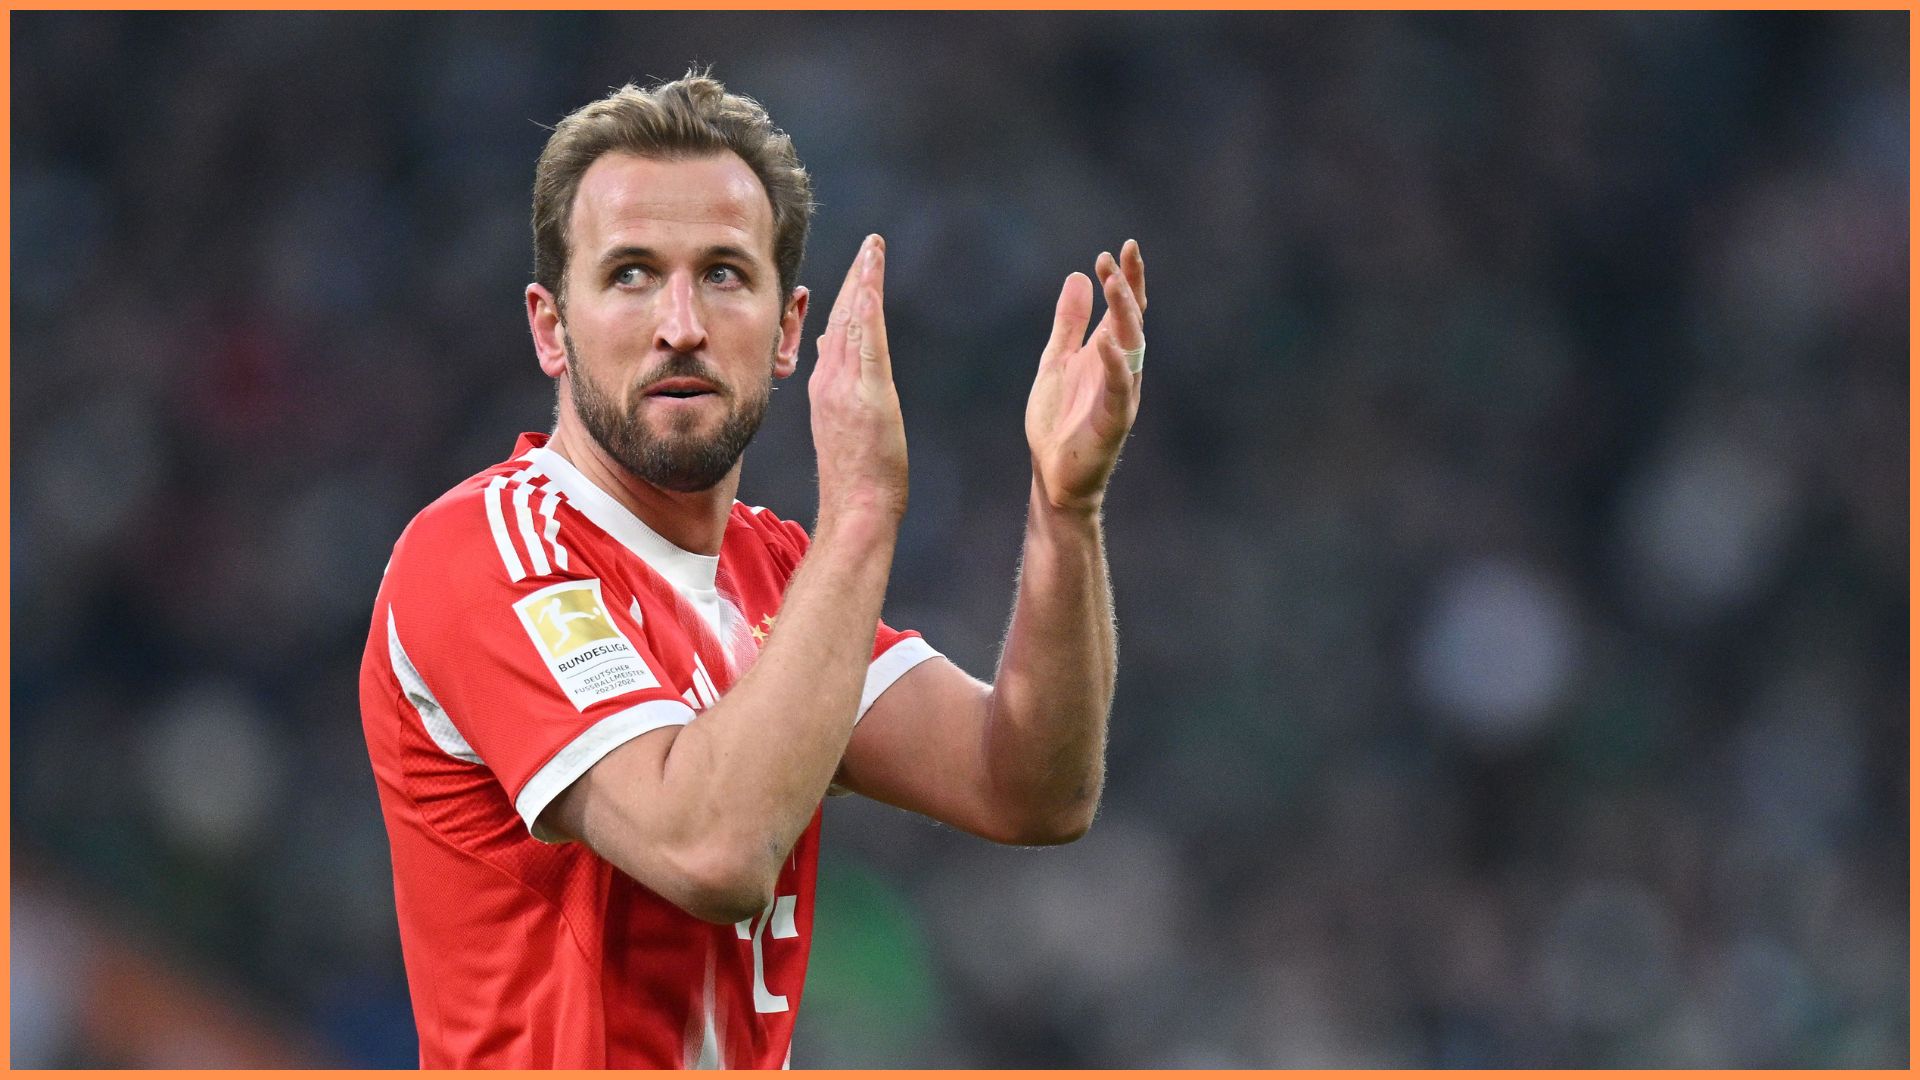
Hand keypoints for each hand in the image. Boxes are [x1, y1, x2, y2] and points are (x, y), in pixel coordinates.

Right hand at [810, 234, 908, 526]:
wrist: (856, 507)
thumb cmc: (855, 475)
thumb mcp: (842, 423)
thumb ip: (838, 387)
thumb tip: (832, 353)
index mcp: (827, 385)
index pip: (837, 330)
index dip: (848, 295)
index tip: (860, 267)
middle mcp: (831, 380)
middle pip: (844, 317)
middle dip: (857, 277)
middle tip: (871, 245)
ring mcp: (845, 387)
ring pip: (854, 325)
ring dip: (864, 283)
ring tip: (873, 250)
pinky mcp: (865, 397)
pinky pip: (866, 348)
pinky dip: (866, 315)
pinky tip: (870, 288)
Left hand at [1026, 239, 1145, 513]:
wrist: (1053, 473)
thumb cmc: (1058, 420)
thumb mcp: (1057, 360)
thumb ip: (1069, 323)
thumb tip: (1079, 277)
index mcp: (1108, 354)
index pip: (1124, 309)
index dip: (1126, 279)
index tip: (1122, 247)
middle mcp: (1122, 369)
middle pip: (1132, 321)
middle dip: (1127, 288)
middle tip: (1118, 256)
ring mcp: (1121, 394)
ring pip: (1132, 348)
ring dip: (1124, 315)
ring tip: (1114, 283)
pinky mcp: (1114, 421)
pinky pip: (1120, 388)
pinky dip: (1115, 364)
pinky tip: (1106, 341)